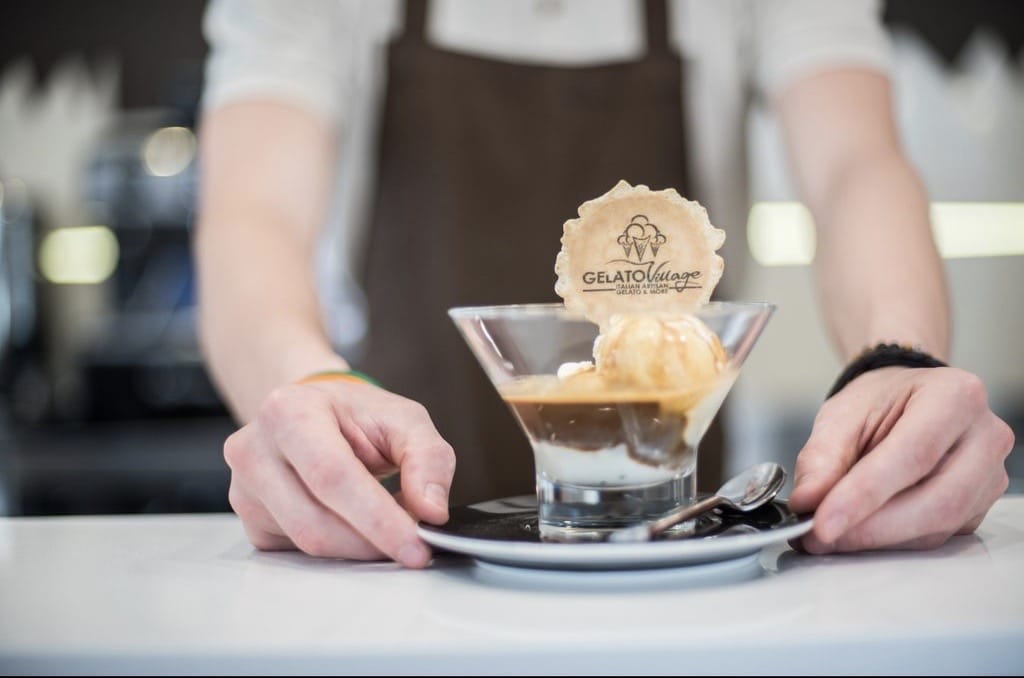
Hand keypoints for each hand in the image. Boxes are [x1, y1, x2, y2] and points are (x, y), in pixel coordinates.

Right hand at [223, 380, 455, 567]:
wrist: (315, 412)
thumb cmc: (357, 415)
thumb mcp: (405, 419)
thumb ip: (428, 459)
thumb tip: (431, 511)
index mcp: (288, 411)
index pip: (332, 476)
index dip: (377, 518)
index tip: (416, 545)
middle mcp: (254, 450)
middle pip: (315, 521)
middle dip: (372, 542)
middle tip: (414, 544)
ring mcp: (244, 490)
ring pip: (307, 544)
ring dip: (359, 547)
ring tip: (387, 524)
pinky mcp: (251, 521)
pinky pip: (299, 552)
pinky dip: (340, 548)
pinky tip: (355, 525)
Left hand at [789, 367, 1013, 552]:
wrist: (905, 402)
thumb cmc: (880, 402)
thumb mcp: (842, 414)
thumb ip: (821, 457)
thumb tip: (808, 502)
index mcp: (955, 396)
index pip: (913, 454)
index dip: (865, 495)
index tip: (823, 522)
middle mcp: (985, 437)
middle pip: (936, 500)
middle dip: (871, 528)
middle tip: (820, 537)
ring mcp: (989, 476)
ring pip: (938, 526)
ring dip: (878, 539)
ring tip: (831, 535)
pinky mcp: (978, 507)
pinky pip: (936, 536)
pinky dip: (892, 541)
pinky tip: (859, 532)